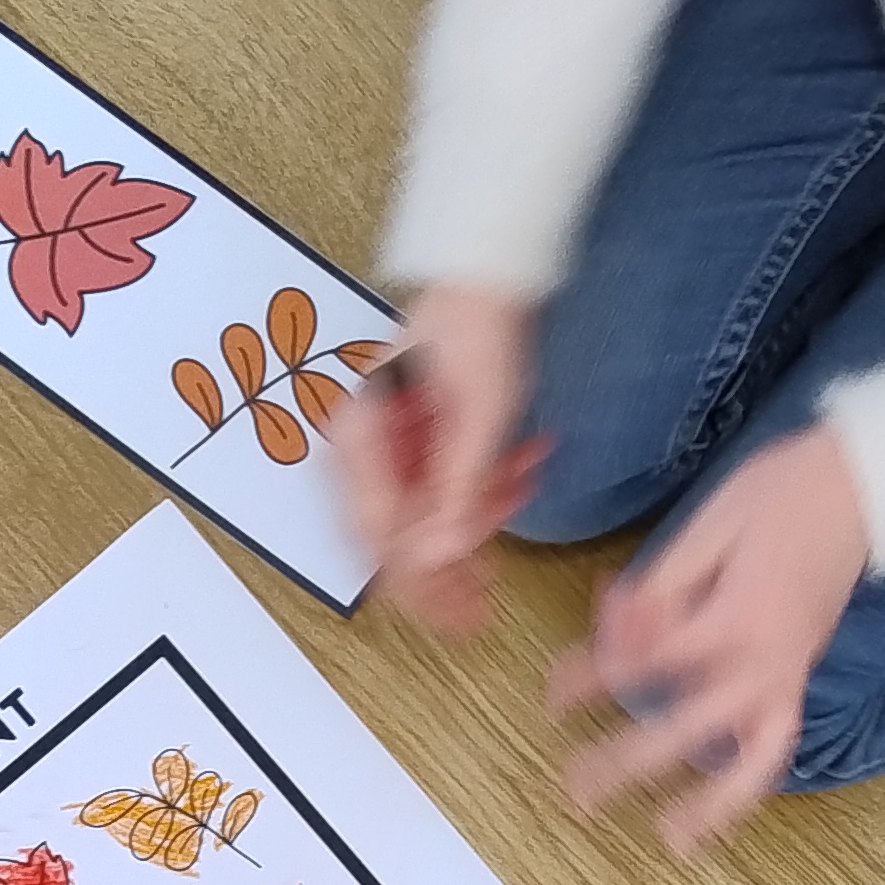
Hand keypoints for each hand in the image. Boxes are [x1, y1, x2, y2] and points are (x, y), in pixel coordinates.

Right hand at [332, 285, 547, 635]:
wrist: (488, 274)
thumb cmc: (477, 326)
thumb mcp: (478, 415)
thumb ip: (458, 489)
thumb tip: (440, 559)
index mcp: (360, 437)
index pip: (377, 532)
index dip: (417, 581)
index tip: (456, 611)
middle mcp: (362, 447)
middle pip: (395, 536)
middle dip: (448, 566)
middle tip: (486, 600)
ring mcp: (386, 446)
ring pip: (424, 516)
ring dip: (479, 514)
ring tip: (524, 486)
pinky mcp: (413, 441)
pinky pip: (441, 488)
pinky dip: (483, 488)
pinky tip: (522, 471)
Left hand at [545, 421, 868, 850]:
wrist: (863, 486)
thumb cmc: (780, 492)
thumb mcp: (709, 523)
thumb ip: (661, 588)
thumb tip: (615, 633)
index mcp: (734, 619)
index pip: (649, 665)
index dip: (596, 680)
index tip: (553, 696)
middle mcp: (764, 662)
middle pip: (684, 728)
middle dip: (626, 763)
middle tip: (575, 790)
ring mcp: (787, 677)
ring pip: (749, 759)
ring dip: (709, 804)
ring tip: (668, 841)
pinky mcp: (799, 679)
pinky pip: (776, 744)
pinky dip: (748, 783)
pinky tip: (714, 811)